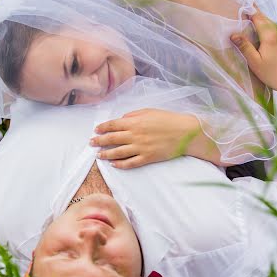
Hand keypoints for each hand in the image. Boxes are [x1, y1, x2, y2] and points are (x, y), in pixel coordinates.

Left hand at [90, 108, 220, 168]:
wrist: (185, 132)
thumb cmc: (168, 119)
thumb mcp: (149, 111)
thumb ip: (133, 115)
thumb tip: (122, 120)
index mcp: (134, 122)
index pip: (112, 125)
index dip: (102, 128)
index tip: (96, 130)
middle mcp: (135, 135)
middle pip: (112, 139)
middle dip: (99, 141)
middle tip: (91, 143)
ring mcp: (141, 148)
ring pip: (118, 153)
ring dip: (106, 154)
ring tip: (99, 155)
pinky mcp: (147, 158)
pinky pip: (131, 163)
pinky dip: (121, 164)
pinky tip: (114, 164)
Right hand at [230, 7, 276, 90]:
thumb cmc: (272, 74)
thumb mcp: (255, 62)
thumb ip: (245, 47)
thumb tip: (233, 35)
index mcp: (270, 37)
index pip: (259, 18)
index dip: (251, 11)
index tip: (244, 5)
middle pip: (266, 19)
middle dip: (257, 14)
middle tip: (247, 9)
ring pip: (273, 24)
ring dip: (263, 21)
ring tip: (253, 20)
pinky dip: (270, 28)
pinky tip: (264, 33)